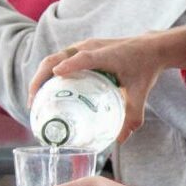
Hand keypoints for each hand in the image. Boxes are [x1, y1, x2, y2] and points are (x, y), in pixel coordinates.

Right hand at [28, 26, 185, 139]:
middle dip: (40, 79)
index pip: (85, 58)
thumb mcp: (141, 92)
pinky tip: (45, 92)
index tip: (56, 75)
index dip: (70, 65)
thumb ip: (133, 115)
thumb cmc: (145, 67)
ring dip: (40, 77)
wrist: (151, 48)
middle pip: (57, 58)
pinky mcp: (81, 49)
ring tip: (35, 101)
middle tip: (34, 104)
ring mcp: (84, 46)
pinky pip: (58, 59)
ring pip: (54, 58)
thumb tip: (120, 139)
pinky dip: (48, 74)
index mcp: (106, 55)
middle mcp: (90, 47)